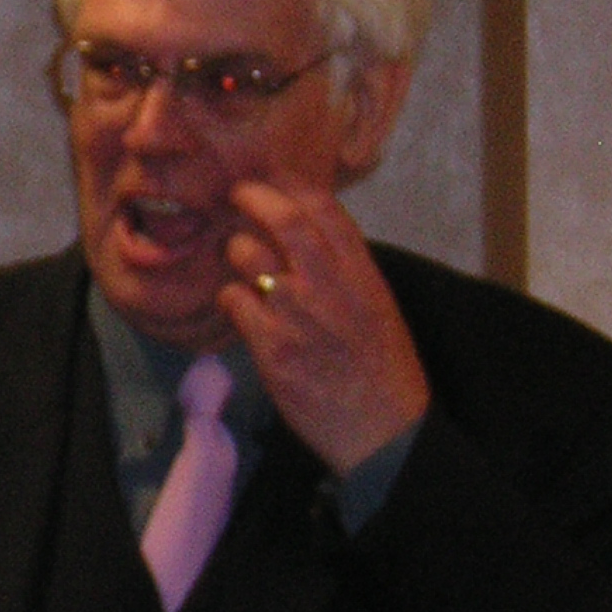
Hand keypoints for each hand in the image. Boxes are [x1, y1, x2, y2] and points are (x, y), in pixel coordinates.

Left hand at [215, 177, 429, 477]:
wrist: (384, 431)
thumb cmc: (382, 372)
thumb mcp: (378, 307)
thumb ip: (346, 270)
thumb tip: (309, 240)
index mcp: (362, 272)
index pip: (325, 208)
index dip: (292, 186)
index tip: (273, 181)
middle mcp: (331, 284)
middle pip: (284, 218)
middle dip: (253, 197)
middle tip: (237, 195)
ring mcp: (299, 313)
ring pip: (247, 254)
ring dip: (234, 252)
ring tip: (236, 263)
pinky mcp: (272, 345)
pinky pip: (233, 300)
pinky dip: (228, 298)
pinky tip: (235, 308)